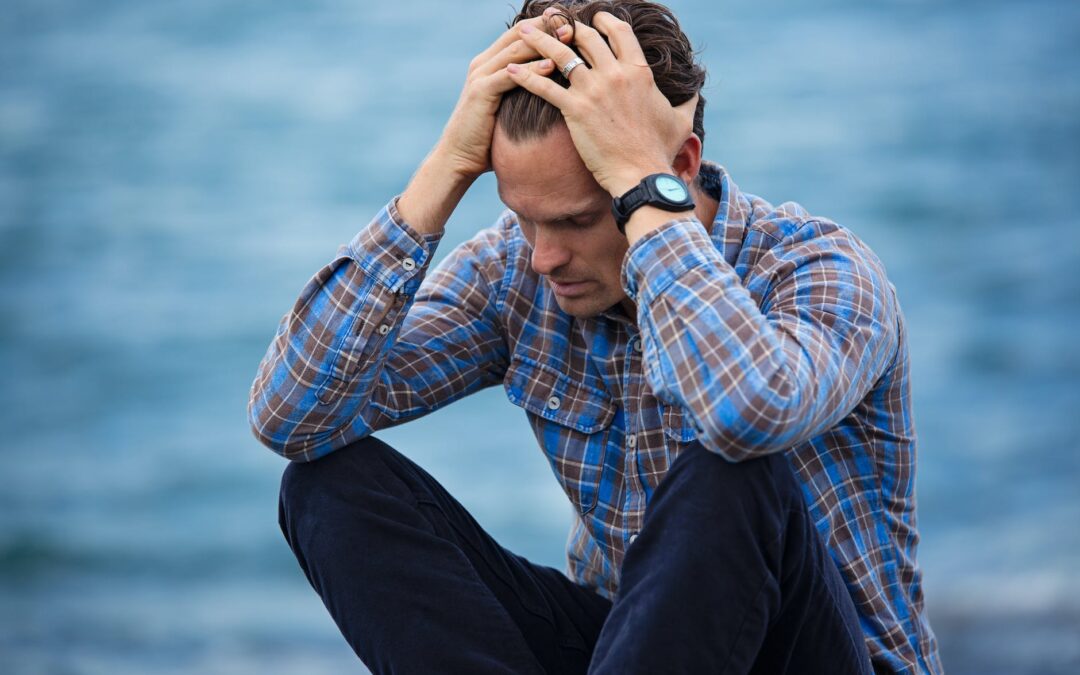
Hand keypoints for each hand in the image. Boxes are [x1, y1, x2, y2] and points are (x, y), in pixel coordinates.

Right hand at [434, 15, 570, 179]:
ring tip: (568, 39)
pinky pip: (510, 75)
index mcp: (490, 63)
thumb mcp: (508, 107)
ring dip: (543, 43)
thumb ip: (523, 91)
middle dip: (547, 27)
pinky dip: (532, 69)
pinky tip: (552, 66)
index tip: (571, 22)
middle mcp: (483, 63)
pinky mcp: (480, 92)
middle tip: (573, 23)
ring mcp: (480, 76)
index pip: (520, 33)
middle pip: (519, 33)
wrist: (459, 157)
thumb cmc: (487, 138)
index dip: (545, 25)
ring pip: (515, 50)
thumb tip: (553, 88)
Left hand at [508, 11, 696, 195]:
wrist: (641, 175)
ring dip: (538, 39)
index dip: (603, 20)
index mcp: (639, 72)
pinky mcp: (574, 109)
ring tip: (522, 32)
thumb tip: (696, 90)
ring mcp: (593, 90)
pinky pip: (544, 86)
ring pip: (560, 54)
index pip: (618, 32)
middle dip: (567, 26)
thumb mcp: (681, 121)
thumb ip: (687, 100)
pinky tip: (509, 70)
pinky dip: (524, 76)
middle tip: (552, 23)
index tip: (592, 19)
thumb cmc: (660, 151)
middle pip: (586, 37)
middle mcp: (615, 74)